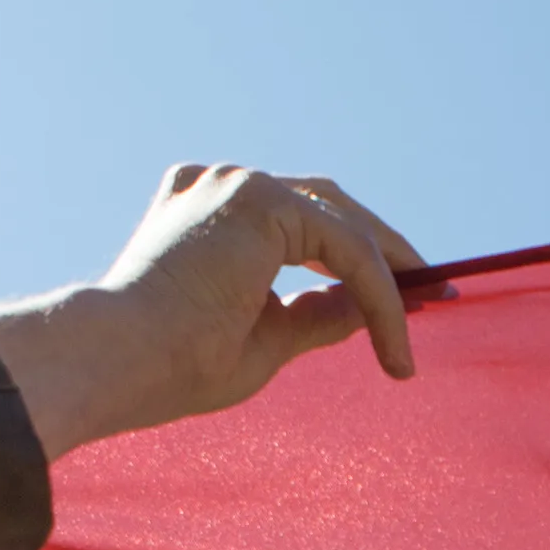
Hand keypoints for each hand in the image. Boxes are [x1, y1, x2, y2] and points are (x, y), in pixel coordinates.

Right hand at [0, 165, 426, 460]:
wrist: (116, 363)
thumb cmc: (169, 365)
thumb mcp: (266, 338)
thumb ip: (315, 314)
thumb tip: (366, 309)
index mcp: (210, 209)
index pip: (303, 222)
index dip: (359, 259)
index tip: (407, 302)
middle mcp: (221, 183)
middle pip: (332, 207)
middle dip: (388, 252)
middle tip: (432, 293)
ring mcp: (237, 183)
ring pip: (344, 226)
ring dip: (389, 276)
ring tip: (421, 323)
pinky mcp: (258, 200)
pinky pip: (347, 248)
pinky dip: (379, 293)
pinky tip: (394, 346)